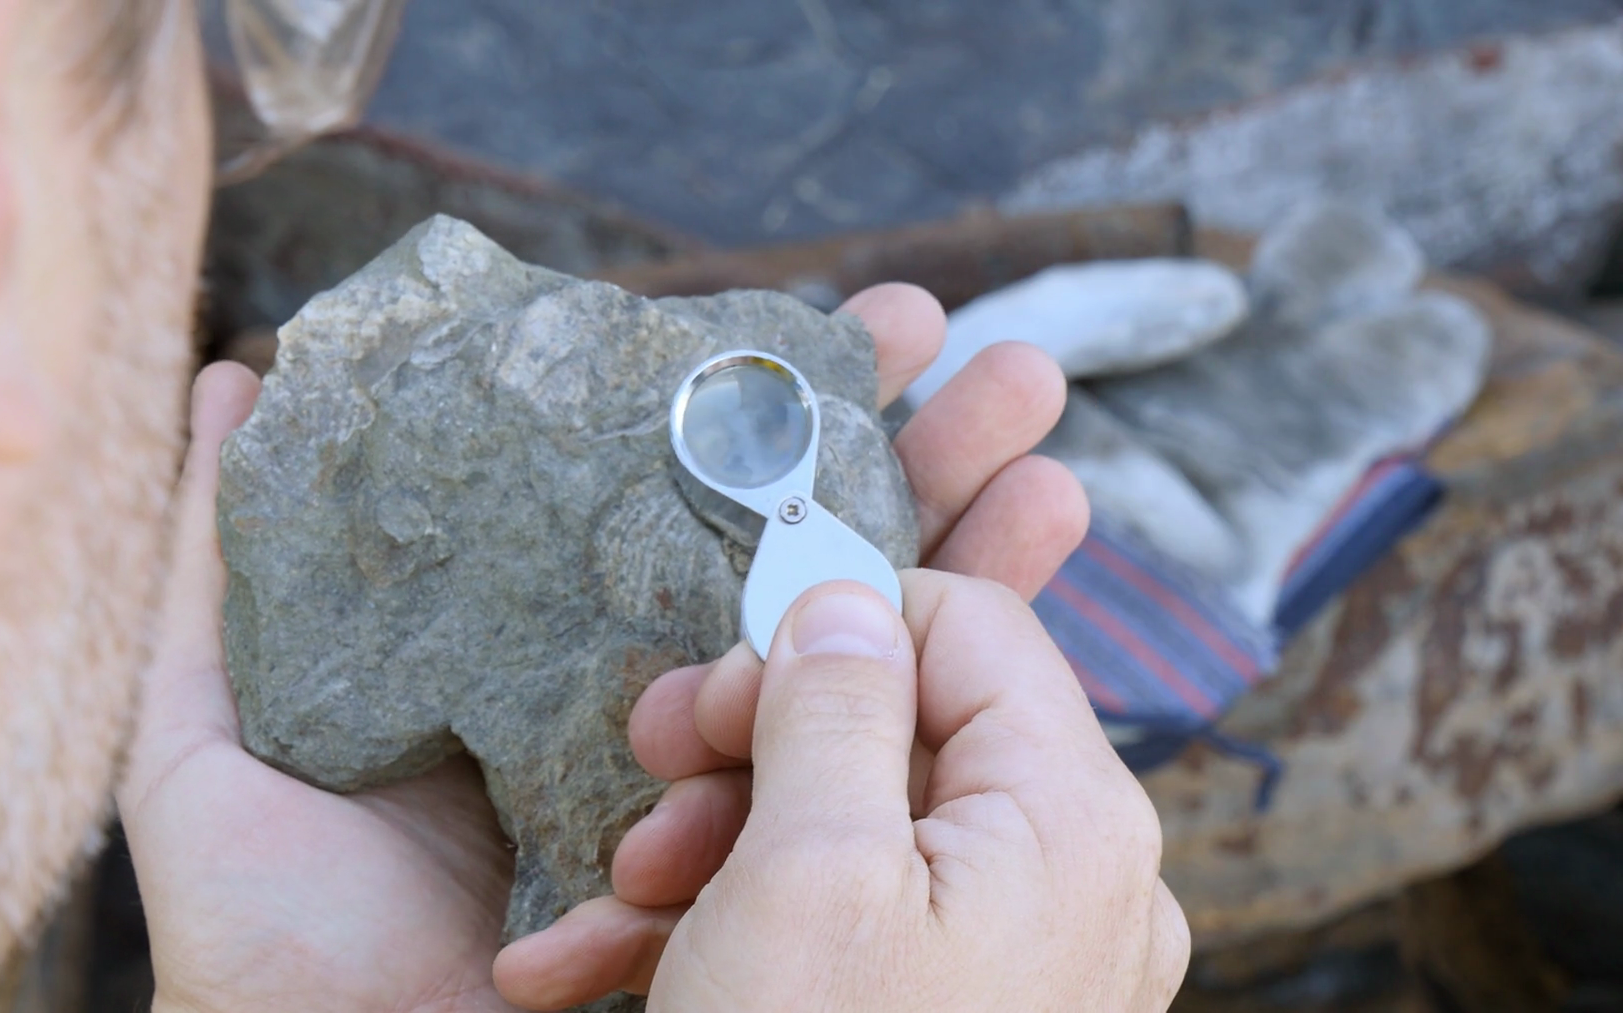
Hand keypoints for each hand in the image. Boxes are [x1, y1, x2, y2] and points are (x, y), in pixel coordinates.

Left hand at [118, 282, 1084, 1011]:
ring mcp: (715, 792)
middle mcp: (646, 709)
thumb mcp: (211, 738)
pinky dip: (970, 673)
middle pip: (797, 554)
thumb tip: (229, 384)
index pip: (673, 500)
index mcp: (543, 654)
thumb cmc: (266, 935)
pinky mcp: (760, 879)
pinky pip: (867, 775)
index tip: (866, 320)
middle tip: (994, 361)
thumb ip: (223, 576)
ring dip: (968, 529)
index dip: (773, 410)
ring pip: (864, 643)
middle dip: (906, 451)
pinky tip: (1040, 569)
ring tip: (1046, 430)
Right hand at [493, 284, 1089, 1007]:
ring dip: (713, 830)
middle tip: (656, 742)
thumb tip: (841, 590)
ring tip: (617, 892)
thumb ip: (834, 705)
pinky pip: (830, 911)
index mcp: (1066, 816)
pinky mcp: (927, 996)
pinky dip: (725, 914)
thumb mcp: (809, 881)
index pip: (965, 615)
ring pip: (849, 812)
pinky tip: (600, 951)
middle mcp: (1056, 867)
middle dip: (761, 715)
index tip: (712, 674)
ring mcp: (996, 940)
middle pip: (908, 705)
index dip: (823, 616)